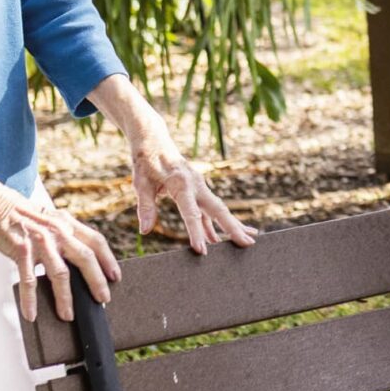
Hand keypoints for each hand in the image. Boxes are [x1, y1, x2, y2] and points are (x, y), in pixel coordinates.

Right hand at [0, 182, 121, 322]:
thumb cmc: (21, 214)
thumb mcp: (50, 219)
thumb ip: (65, 234)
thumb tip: (79, 258)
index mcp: (67, 223)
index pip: (96, 241)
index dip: (108, 259)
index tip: (115, 276)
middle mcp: (57, 231)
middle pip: (85, 258)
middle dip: (97, 281)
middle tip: (102, 299)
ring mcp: (40, 241)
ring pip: (60, 274)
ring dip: (66, 298)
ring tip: (68, 314)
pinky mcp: (21, 251)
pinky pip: (28, 280)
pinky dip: (30, 300)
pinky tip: (32, 314)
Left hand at [129, 130, 256, 253]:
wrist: (154, 140)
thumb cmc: (145, 161)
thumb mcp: (141, 183)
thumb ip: (146, 207)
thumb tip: (145, 231)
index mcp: (181, 183)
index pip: (191, 213)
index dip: (197, 232)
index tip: (202, 250)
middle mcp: (196, 185)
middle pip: (218, 209)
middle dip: (233, 227)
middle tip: (249, 243)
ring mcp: (199, 186)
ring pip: (218, 209)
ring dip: (232, 225)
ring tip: (246, 241)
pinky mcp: (196, 189)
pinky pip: (207, 210)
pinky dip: (214, 224)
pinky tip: (217, 239)